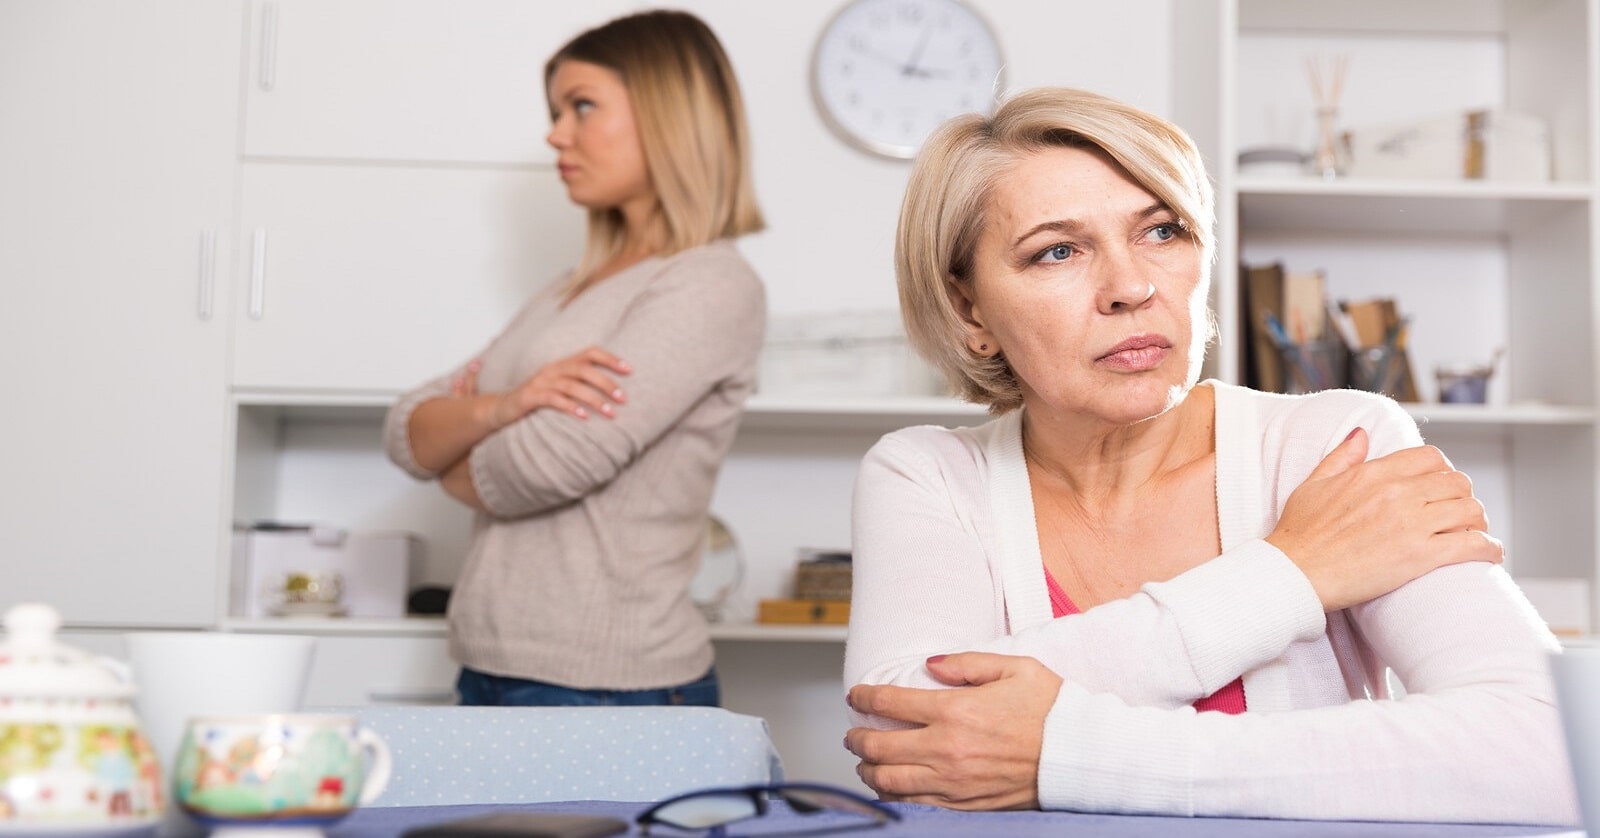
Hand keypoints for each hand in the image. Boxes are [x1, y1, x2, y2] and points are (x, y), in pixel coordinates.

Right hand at [476, 347, 630, 428]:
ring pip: (572, 386)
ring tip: (610, 413)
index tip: (630, 370)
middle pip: (584, 369)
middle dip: (607, 383)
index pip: (590, 353)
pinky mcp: (530, 397)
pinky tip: (584, 417)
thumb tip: (614, 392)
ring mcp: (541, 382)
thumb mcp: (562, 389)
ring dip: (594, 399)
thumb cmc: (538, 400)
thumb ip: (582, 385)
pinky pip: (553, 400)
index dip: (610, 359)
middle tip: (624, 399)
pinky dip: (570, 407)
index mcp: (563, 364)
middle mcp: (553, 369)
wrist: (502, 408)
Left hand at [844, 652, 1061, 810]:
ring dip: (868, 769)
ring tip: (864, 761)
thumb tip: (930, 665)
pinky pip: (915, 804)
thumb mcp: (1015, 668)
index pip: (890, 702)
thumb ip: (966, 663)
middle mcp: (947, 748)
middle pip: (879, 745)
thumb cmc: (1052, 710)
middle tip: (853, 733)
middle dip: (857, 738)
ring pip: (890, 779)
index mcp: (956, 710)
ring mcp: (953, 781)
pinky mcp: (964, 804)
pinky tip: (889, 786)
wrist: (1080, 756)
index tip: (856, 696)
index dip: (864, 697)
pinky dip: (893, 795)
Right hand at [1267, 427, 1502, 611]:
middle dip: (1463, 496)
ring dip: (1478, 521)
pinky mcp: (1420, 557)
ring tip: (1473, 533)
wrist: (1294, 573)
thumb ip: (1342, 457)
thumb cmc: (1298, 534)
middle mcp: (1397, 493)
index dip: (1443, 471)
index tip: (1441, 486)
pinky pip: (1472, 545)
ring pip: (1470, 510)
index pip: (1430, 458)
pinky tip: (1489, 552)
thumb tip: (1362, 433)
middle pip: (1457, 482)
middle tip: (1459, 513)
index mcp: (1374, 474)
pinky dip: (1488, 547)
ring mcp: (1411, 524)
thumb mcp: (1313, 484)